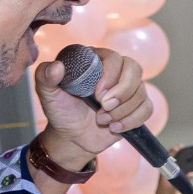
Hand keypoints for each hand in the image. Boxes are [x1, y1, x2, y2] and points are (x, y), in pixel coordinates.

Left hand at [35, 46, 149, 161]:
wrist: (72, 136)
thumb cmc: (60, 111)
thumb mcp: (47, 93)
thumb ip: (45, 76)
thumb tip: (57, 67)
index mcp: (95, 60)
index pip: (114, 58)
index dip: (111, 76)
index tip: (98, 95)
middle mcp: (115, 70)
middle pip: (135, 69)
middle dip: (123, 92)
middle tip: (104, 108)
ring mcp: (128, 88)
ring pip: (141, 91)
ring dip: (123, 111)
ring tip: (103, 120)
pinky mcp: (136, 105)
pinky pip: (147, 108)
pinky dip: (132, 120)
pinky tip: (115, 127)